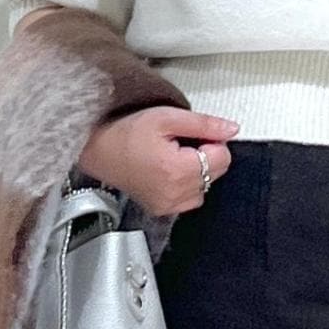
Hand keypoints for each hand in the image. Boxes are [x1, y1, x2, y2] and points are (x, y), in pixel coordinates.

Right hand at [75, 104, 240, 217]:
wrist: (97, 150)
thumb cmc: (125, 132)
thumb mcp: (166, 118)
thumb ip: (203, 124)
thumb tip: (231, 129)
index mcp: (178, 171)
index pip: (223, 158)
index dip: (212, 142)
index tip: (192, 135)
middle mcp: (175, 194)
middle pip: (216, 173)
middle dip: (205, 156)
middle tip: (178, 144)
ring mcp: (169, 206)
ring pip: (205, 188)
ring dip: (197, 172)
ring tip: (171, 157)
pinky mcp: (162, 210)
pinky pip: (190, 199)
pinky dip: (186, 185)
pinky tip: (167, 171)